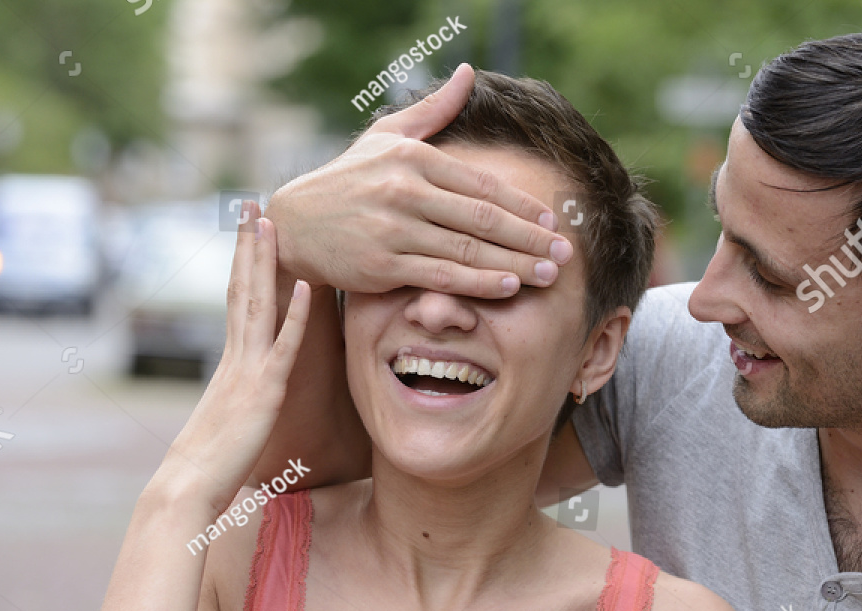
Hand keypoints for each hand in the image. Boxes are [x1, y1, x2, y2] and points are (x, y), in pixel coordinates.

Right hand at [153, 204, 311, 515]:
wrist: (187, 488)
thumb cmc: (209, 467)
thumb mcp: (232, 423)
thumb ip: (243, 403)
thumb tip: (250, 399)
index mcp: (231, 364)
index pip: (238, 301)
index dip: (245, 263)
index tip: (250, 229)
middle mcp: (237, 358)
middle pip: (243, 288)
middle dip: (250, 245)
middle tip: (254, 202)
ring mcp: (248, 372)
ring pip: (259, 305)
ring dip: (267, 262)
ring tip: (273, 222)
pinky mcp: (264, 393)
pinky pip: (283, 347)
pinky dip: (297, 316)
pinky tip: (309, 288)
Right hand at [266, 63, 573, 298]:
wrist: (295, 224)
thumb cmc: (348, 181)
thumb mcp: (386, 136)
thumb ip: (434, 110)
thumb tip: (469, 71)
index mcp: (413, 158)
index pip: (481, 184)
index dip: (522, 204)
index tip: (555, 219)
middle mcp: (404, 191)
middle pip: (483, 219)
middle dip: (531, 237)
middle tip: (566, 252)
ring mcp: (393, 229)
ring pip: (468, 250)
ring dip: (515, 264)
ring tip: (548, 274)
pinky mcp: (382, 265)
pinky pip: (442, 276)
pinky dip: (479, 283)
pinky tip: (508, 288)